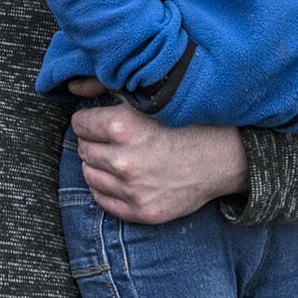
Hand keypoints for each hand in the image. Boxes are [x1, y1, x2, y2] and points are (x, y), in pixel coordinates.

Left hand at [68, 77, 247, 224]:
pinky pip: (103, 201)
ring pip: (89, 175)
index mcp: (123, 127)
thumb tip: (73, 86)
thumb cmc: (188, 122)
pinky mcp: (142, 211)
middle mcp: (124, 161)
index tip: (100, 120)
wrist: (224, 157)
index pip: (80, 124)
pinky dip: (106, 188)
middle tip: (112, 138)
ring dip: (98, 165)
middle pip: (84, 149)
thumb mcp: (150, 97)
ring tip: (117, 156)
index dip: (89, 120)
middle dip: (94, 141)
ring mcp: (133, 190)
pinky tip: (121, 177)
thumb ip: (107, 87)